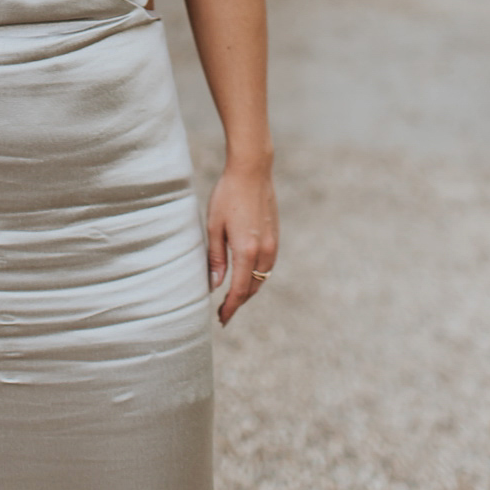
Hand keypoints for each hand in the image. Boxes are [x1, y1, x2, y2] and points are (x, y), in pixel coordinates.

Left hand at [206, 161, 277, 325]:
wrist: (252, 170)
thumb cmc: (228, 195)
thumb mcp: (214, 226)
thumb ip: (216, 257)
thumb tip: (215, 285)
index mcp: (246, 250)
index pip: (238, 290)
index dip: (230, 307)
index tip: (221, 319)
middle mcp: (263, 251)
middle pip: (252, 288)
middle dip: (238, 302)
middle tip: (223, 312)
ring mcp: (272, 244)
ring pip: (261, 279)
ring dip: (248, 290)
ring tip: (233, 298)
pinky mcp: (275, 236)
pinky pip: (267, 266)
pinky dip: (256, 277)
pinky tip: (245, 276)